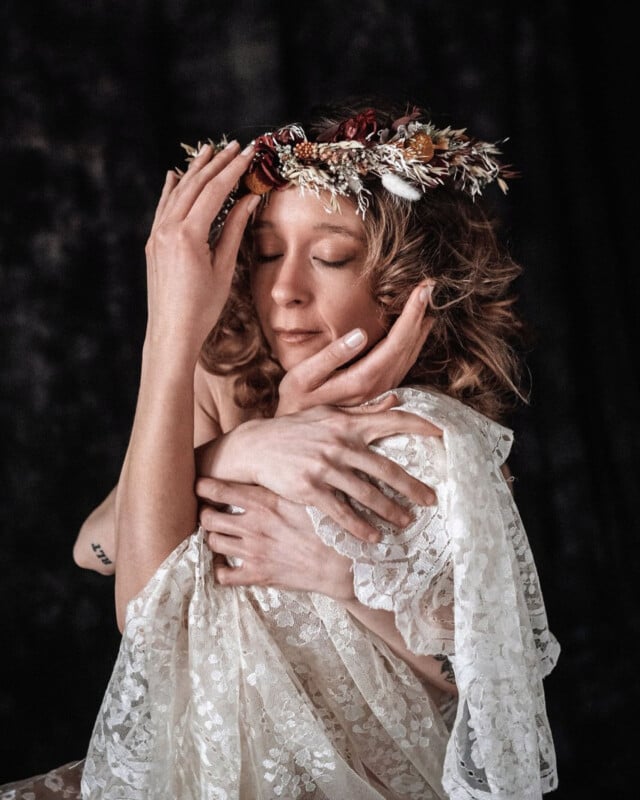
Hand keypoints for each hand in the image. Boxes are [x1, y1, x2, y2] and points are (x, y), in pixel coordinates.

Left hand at [143, 141, 258, 356]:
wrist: (171, 331)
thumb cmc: (203, 307)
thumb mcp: (224, 268)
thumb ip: (233, 229)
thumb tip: (248, 200)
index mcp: (188, 234)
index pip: (215, 191)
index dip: (234, 169)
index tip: (249, 153)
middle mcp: (168, 228)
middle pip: (195, 185)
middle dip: (216, 163)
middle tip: (235, 146)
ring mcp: (156, 234)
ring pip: (177, 192)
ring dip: (195, 170)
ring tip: (209, 151)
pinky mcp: (152, 243)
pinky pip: (163, 207)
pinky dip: (172, 189)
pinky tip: (176, 175)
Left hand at [196, 477, 354, 599]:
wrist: (345, 561)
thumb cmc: (329, 524)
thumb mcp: (307, 495)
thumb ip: (284, 484)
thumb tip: (271, 467)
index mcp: (264, 502)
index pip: (218, 490)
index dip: (203, 486)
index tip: (200, 485)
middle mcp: (253, 525)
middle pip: (208, 518)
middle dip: (205, 514)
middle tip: (209, 512)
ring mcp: (254, 551)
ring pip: (213, 543)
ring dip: (213, 538)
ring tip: (219, 535)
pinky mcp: (258, 574)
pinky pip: (224, 575)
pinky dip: (220, 570)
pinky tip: (227, 564)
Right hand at [204, 401, 440, 542]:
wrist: (255, 446)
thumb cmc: (294, 429)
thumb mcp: (326, 412)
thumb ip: (362, 409)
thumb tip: (395, 399)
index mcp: (347, 423)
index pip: (393, 420)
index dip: (421, 426)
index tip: (443, 434)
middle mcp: (340, 444)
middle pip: (386, 468)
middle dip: (413, 487)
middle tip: (432, 500)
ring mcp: (325, 467)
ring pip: (367, 494)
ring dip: (390, 511)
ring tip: (407, 522)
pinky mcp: (310, 489)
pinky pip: (341, 512)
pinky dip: (360, 527)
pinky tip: (374, 536)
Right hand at [276, 281, 434, 414]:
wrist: (298, 439)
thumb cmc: (294, 400)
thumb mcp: (303, 376)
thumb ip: (331, 355)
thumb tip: (359, 334)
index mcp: (362, 380)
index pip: (395, 341)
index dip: (411, 315)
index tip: (422, 290)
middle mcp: (378, 387)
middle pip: (407, 347)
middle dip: (420, 315)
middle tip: (430, 287)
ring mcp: (381, 392)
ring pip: (408, 356)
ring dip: (419, 329)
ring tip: (426, 304)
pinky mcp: (379, 393)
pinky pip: (403, 364)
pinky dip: (412, 344)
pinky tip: (416, 332)